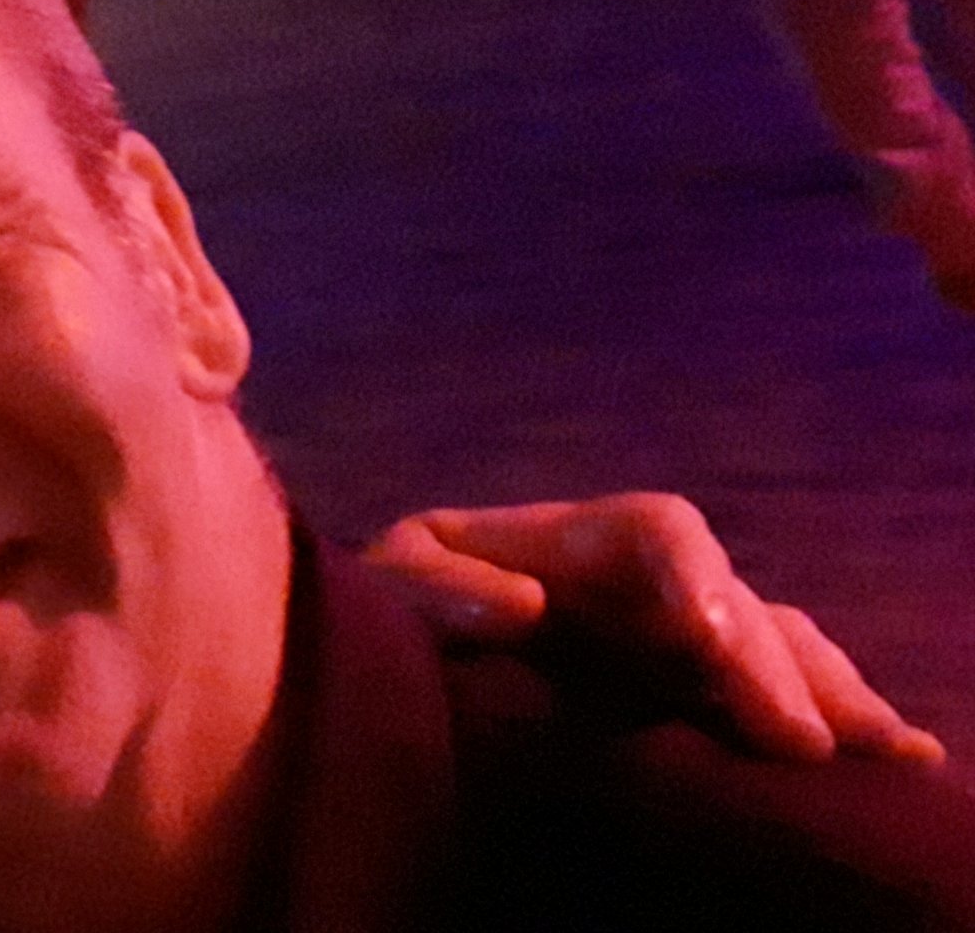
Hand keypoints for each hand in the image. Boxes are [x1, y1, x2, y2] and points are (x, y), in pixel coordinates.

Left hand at [366, 493, 943, 765]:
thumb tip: (523, 607)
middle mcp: (658, 585)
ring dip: (831, 699)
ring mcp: (692, 643)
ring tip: (890, 751)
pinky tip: (899, 761)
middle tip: (801, 744)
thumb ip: (433, 581)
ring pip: (784, 653)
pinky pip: (784, 703)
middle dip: (773, 671)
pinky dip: (839, 725)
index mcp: (585, 536)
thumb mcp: (397, 573)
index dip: (697, 583)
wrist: (421, 639)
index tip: (710, 643)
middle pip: (740, 608)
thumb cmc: (411, 597)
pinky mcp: (701, 699)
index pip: (663, 536)